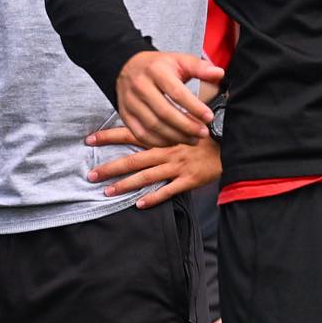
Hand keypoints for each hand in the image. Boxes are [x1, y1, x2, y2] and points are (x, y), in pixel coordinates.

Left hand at [87, 124, 221, 207]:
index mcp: (163, 136)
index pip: (131, 134)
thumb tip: (143, 118)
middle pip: (133, 159)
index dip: (109, 136)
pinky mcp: (189, 179)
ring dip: (125, 185)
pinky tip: (139, 204)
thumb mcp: (183, 123)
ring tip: (107, 192)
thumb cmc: (205, 133)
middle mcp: (167, 150)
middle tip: (91, 175)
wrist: (232, 142)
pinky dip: (153, 198)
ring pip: (146, 176)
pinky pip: (168, 190)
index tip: (89, 140)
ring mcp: (177, 166)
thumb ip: (164, 125)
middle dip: (110, 167)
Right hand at [114, 50, 224, 147]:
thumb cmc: (159, 66)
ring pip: (153, 126)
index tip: (209, 117)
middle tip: (203, 133)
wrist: (127, 67)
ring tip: (193, 139)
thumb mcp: (179, 60)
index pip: (177, 93)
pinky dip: (159, 141)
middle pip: (164, 112)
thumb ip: (200, 67)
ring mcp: (130, 102)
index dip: (194, 107)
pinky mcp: (125, 115)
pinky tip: (174, 141)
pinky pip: (141, 134)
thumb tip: (219, 74)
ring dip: (176, 136)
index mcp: (156, 71)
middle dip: (186, 126)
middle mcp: (140, 86)